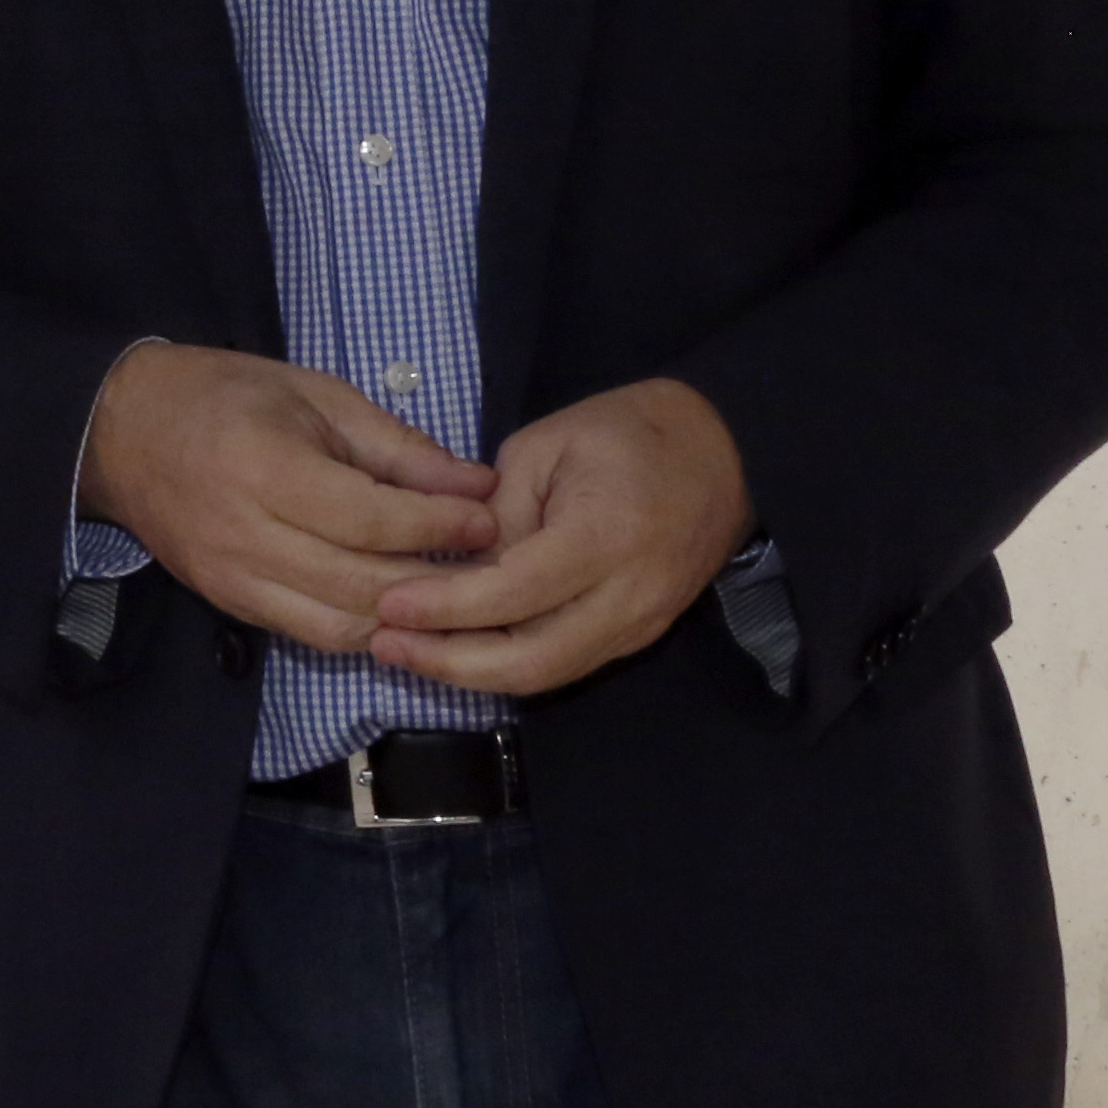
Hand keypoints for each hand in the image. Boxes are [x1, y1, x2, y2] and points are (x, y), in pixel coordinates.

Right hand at [81, 342, 505, 657]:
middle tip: (487, 562)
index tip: (487, 518)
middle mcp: (244, 535)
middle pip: (362, 582)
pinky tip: (399, 607)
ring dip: (407, 617)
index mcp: (264, 468)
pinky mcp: (229, 606)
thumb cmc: (224, 396)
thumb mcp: (314, 394)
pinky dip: (365, 628)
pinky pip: (312, 634)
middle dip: (437, 579)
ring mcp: (232, 580)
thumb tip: (475, 486)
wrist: (121, 431)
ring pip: (342, 626)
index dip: (437, 525)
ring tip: (453, 592)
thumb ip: (396, 446)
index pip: (369, 519)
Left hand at [367, 378, 755, 697]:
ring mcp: (640, 624)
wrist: (722, 452)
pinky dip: (508, 666)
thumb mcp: (544, 445)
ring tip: (407, 653)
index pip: (515, 593)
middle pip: (532, 660)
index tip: (389, 605)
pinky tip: (458, 650)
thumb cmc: (627, 433)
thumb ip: (496, 510)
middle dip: (450, 663)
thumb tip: (451, 567)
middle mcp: (629, 595)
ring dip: (473, 674)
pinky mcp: (639, 635)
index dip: (446, 607)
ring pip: (548, 674)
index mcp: (605, 536)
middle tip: (385, 645)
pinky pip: (567, 665)